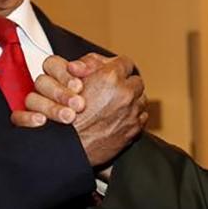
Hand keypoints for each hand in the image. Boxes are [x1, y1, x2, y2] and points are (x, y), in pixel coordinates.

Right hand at [12, 54, 148, 166]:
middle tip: (114, 90)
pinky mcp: (134, 129)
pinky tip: (118, 118)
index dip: (119, 67)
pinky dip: (133, 116)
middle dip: (126, 84)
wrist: (69, 146)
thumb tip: (101, 62)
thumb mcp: (72, 79)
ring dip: (131, 100)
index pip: (126, 62)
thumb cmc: (66, 115)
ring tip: (115, 105)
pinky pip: (141, 116)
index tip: (116, 72)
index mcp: (110, 77)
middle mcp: (124, 93)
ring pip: (140, 99)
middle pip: (136, 81)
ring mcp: (131, 111)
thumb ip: (90, 65)